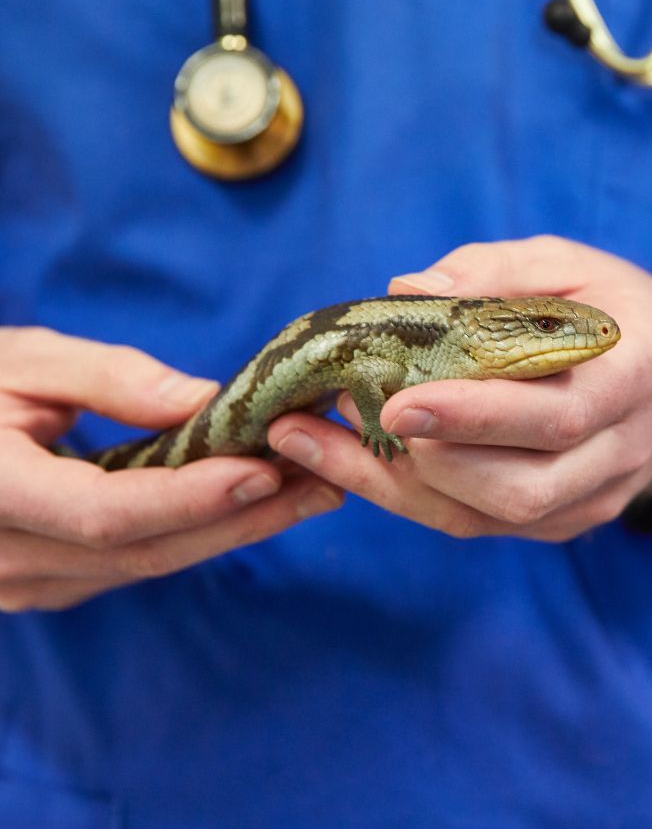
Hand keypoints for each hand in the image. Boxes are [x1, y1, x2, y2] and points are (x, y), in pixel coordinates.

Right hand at [0, 327, 342, 611]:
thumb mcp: (22, 361)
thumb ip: (108, 381)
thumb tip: (205, 402)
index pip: (107, 512)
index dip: (192, 497)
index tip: (265, 468)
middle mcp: (5, 558)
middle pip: (146, 550)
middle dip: (244, 519)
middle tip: (326, 482)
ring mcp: (22, 583)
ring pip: (147, 565)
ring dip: (235, 530)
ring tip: (311, 490)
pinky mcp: (45, 583)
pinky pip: (133, 564)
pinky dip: (197, 534)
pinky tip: (252, 505)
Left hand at [267, 236, 651, 540]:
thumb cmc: (614, 309)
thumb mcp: (571, 264)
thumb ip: (495, 271)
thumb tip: (408, 288)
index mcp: (634, 378)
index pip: (560, 416)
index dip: (479, 417)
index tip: (398, 402)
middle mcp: (621, 452)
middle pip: (525, 488)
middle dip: (429, 461)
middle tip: (350, 413)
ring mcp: (593, 498)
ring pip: (493, 516)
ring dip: (401, 485)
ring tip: (324, 437)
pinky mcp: (562, 520)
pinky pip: (479, 523)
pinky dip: (411, 497)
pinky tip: (352, 460)